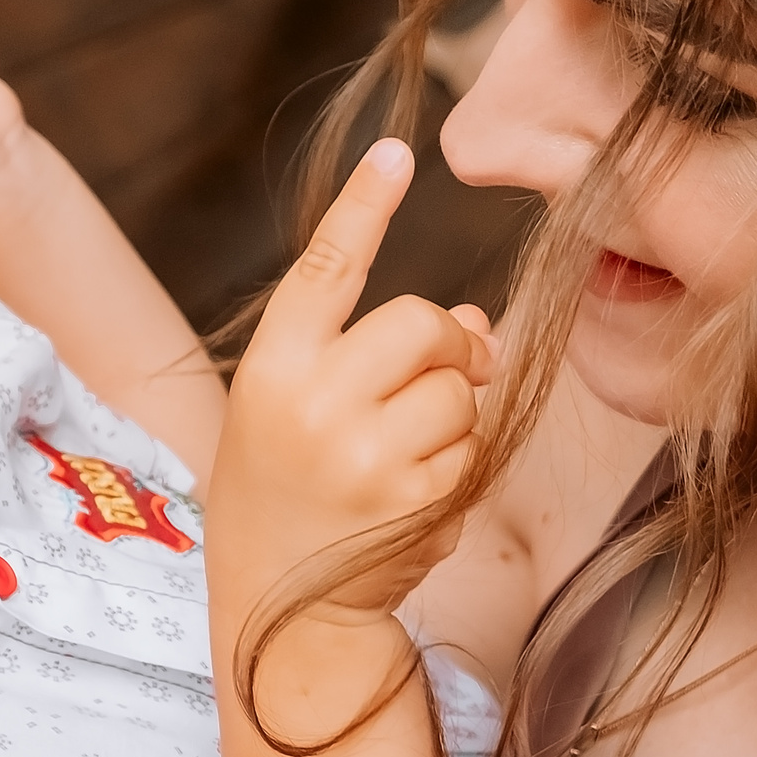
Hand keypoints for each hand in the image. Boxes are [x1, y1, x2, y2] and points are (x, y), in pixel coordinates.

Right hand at [211, 140, 498, 617]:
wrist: (280, 604)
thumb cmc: (289, 486)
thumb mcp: (299, 406)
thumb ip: (369, 353)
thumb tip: (484, 321)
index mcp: (272, 369)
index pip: (326, 269)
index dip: (363, 207)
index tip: (396, 151)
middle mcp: (314, 406)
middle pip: (422, 323)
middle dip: (449, 341)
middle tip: (447, 367)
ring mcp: (365, 458)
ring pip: (458, 389)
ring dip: (455, 411)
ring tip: (407, 452)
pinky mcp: (414, 505)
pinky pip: (473, 450)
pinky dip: (460, 464)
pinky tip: (414, 496)